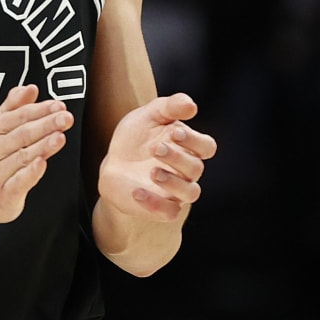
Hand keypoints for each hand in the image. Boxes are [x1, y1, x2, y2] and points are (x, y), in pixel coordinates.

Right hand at [0, 84, 73, 223]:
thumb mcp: (0, 130)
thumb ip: (15, 107)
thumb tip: (31, 88)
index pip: (19, 117)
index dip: (39, 110)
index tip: (59, 105)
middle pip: (22, 135)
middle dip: (45, 125)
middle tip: (66, 117)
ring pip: (21, 157)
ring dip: (41, 146)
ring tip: (60, 137)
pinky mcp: (4, 196)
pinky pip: (17, 183)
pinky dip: (29, 174)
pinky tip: (42, 163)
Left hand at [99, 92, 216, 220]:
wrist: (113, 163)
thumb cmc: (137, 137)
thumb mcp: (150, 115)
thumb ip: (170, 106)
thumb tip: (192, 106)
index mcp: (189, 147)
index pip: (207, 147)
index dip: (195, 141)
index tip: (174, 133)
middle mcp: (187, 171)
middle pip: (196, 168)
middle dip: (177, 157)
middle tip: (155, 148)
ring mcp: (175, 191)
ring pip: (191, 193)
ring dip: (173, 182)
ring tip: (152, 172)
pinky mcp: (161, 207)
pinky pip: (170, 213)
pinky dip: (155, 204)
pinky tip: (137, 192)